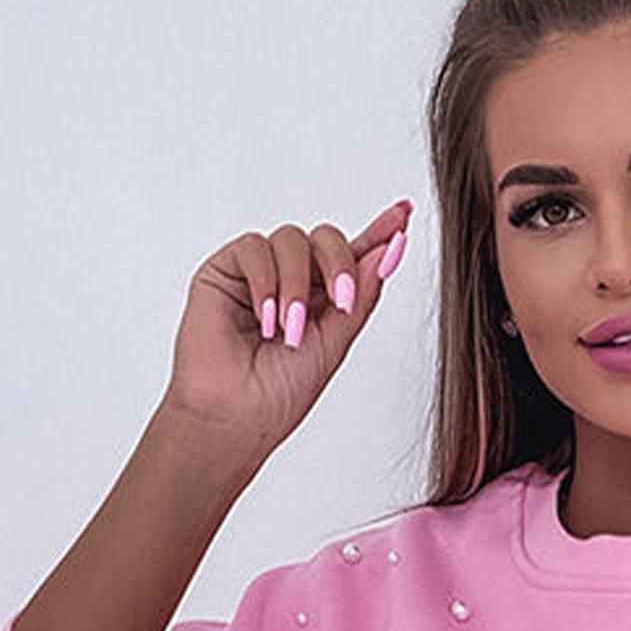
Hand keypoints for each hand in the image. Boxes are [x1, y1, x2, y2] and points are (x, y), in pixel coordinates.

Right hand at [160, 201, 412, 464]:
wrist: (236, 416)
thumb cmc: (278, 395)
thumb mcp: (336, 343)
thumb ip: (361, 296)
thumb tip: (388, 250)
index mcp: (323, 299)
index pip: (353, 255)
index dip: (378, 232)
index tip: (404, 214)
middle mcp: (293, 281)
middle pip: (326, 238)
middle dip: (340, 263)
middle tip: (342, 301)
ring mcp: (259, 273)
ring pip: (292, 239)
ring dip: (298, 285)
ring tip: (288, 330)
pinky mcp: (226, 270)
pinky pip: (254, 247)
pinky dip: (265, 281)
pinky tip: (264, 319)